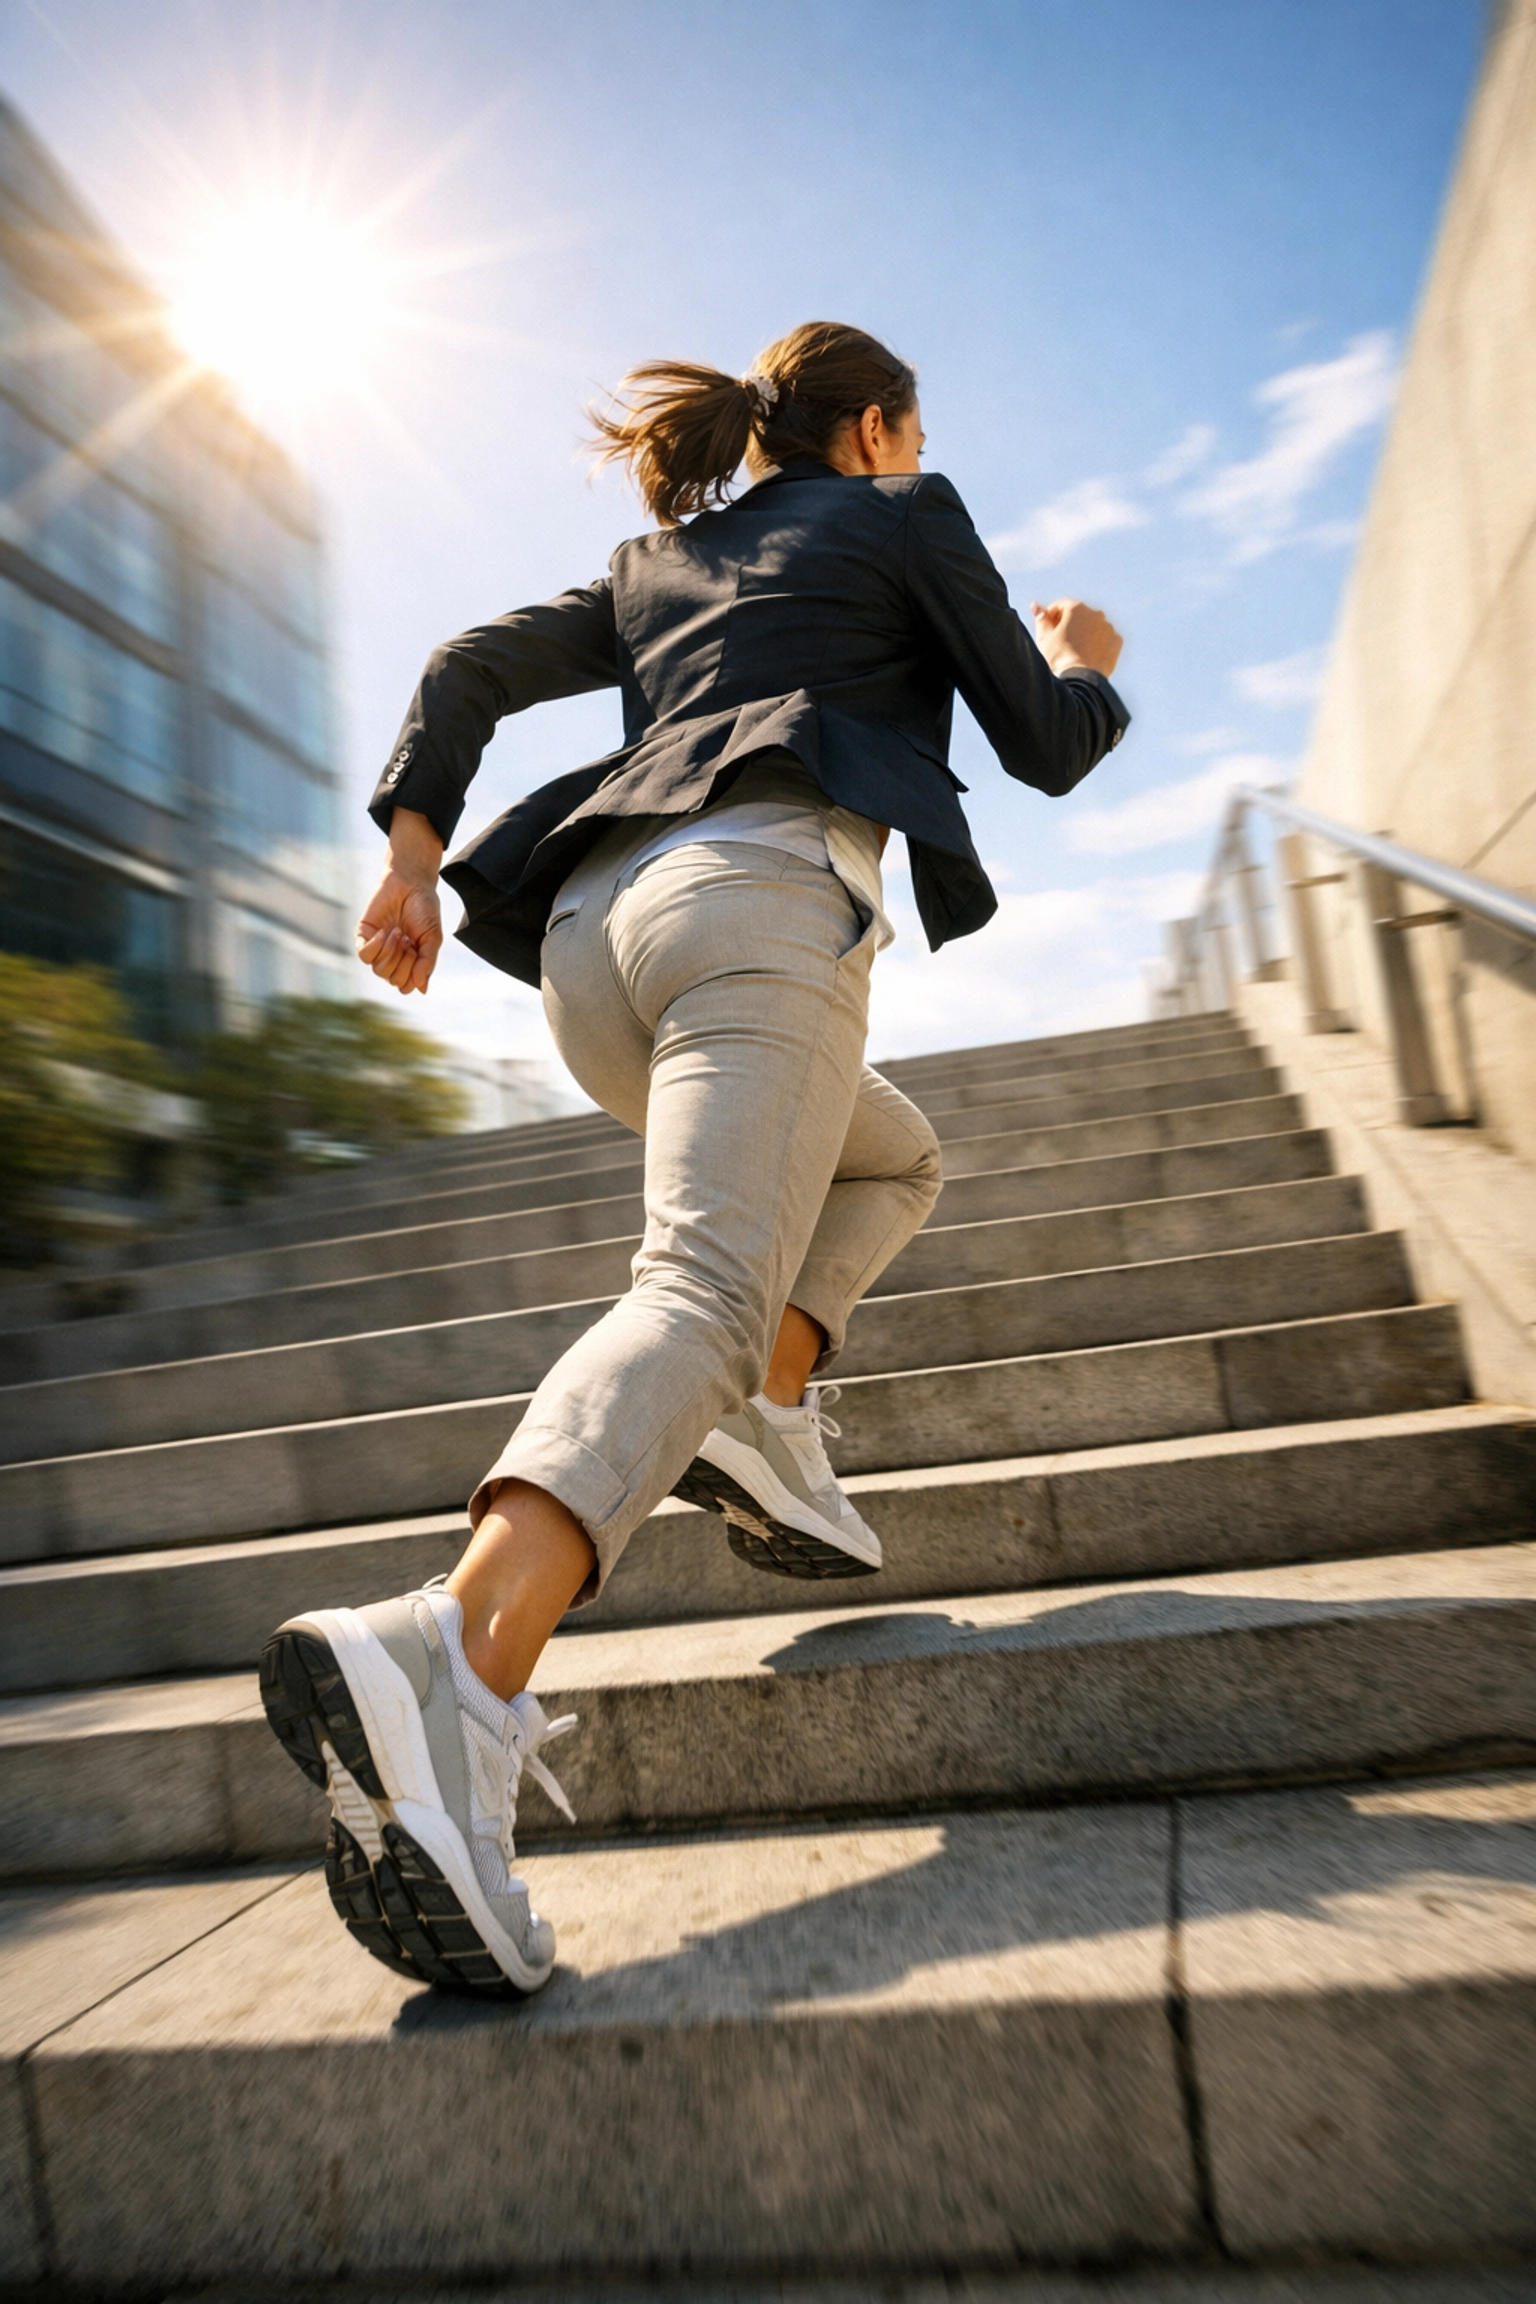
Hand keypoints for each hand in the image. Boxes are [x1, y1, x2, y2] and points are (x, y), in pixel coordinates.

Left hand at [356, 808, 444, 994]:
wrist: (411, 882)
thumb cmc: (424, 908)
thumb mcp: (433, 937)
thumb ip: (427, 963)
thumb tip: (421, 990)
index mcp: (410, 961)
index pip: (405, 986)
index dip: (411, 974)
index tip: (418, 952)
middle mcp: (393, 957)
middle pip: (392, 979)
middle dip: (403, 961)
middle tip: (408, 939)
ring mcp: (377, 947)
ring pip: (378, 969)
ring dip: (391, 951)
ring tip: (398, 932)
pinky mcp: (364, 935)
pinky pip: (364, 955)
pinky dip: (375, 947)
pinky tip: (384, 933)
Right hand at [1031, 597, 1123, 679]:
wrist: (1080, 680)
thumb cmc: (1059, 658)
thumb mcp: (1045, 637)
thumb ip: (1041, 619)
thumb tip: (1035, 606)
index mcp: (1076, 608)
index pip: (1060, 605)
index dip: (1050, 616)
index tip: (1046, 629)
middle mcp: (1095, 613)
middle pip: (1078, 615)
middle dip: (1068, 624)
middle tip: (1058, 642)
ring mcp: (1108, 627)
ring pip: (1093, 627)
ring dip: (1084, 634)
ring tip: (1074, 651)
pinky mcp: (1116, 642)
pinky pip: (1104, 639)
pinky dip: (1097, 644)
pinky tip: (1087, 656)